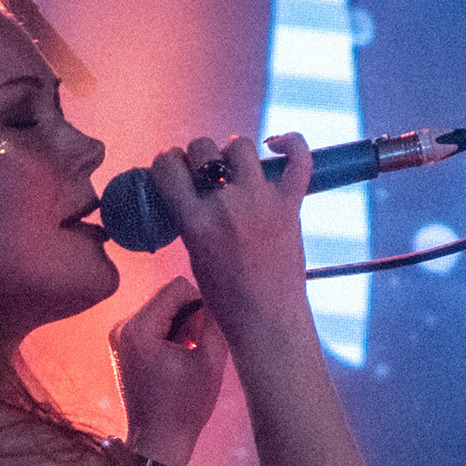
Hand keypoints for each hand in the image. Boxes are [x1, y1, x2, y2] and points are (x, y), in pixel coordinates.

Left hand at [109, 278, 227, 465]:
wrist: (158, 442)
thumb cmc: (184, 407)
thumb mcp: (211, 361)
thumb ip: (215, 320)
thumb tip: (219, 292)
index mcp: (138, 329)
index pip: (178, 286)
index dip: (201, 305)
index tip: (204, 336)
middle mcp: (122, 327)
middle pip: (168, 296)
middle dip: (190, 318)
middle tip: (195, 351)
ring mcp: (119, 336)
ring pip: (163, 309)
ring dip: (181, 328)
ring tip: (186, 359)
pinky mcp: (124, 346)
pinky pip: (154, 324)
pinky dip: (170, 337)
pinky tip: (175, 362)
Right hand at [150, 131, 309, 323]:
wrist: (268, 322)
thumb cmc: (228, 300)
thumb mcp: (194, 256)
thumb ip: (191, 220)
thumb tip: (191, 192)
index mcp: (196, 221)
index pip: (168, 166)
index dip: (168, 162)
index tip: (173, 170)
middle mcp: (226, 205)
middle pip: (203, 148)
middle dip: (199, 156)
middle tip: (205, 174)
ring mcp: (261, 201)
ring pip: (240, 146)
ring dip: (233, 152)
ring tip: (234, 168)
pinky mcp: (290, 204)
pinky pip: (298, 157)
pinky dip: (291, 143)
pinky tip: (276, 145)